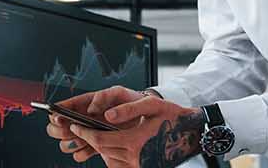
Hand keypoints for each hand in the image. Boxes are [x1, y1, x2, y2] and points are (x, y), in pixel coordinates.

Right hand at [46, 86, 149, 162]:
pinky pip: (79, 154)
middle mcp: (85, 118)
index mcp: (89, 102)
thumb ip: (114, 99)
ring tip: (84, 140)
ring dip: (71, 143)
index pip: (65, 106)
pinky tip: (92, 150)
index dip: (57, 112)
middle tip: (72, 130)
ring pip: (65, 142)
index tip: (58, 117)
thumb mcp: (129, 96)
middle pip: (57, 126)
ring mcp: (89, 133)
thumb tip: (101, 112)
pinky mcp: (95, 146)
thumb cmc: (137, 103)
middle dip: (60, 130)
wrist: (148, 119)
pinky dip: (82, 153)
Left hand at [70, 97, 205, 167]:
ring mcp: (139, 166)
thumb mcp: (153, 105)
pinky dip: (112, 157)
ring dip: (100, 148)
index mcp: (135, 141)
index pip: (99, 139)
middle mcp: (135, 158)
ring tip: (97, 136)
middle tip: (80, 129)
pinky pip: (119, 166)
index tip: (74, 125)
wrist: (194, 136)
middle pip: (102, 150)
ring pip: (109, 159)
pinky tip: (114, 147)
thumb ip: (128, 108)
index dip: (83, 132)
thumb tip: (107, 116)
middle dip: (89, 139)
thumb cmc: (174, 117)